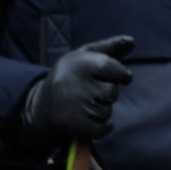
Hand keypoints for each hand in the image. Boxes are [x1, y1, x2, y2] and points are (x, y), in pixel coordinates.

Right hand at [19, 35, 134, 149]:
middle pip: (112, 92)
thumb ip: (110, 48)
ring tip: (83, 105)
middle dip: (108, 94)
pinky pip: (102, 128)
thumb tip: (131, 41)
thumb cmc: (70, 77)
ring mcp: (72, 105)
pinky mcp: (71, 124)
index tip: (120, 77)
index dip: (121, 74)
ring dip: (101, 111)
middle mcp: (72, 83)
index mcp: (77, 63)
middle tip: (90, 92)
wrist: (39, 106)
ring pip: (106, 111)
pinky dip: (101, 128)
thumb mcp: (85, 56)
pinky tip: (89, 121)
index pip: (112, 68)